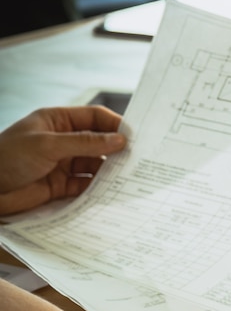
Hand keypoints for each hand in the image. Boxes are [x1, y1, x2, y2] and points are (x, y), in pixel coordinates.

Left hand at [0, 106, 126, 214]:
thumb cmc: (7, 157)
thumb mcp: (48, 145)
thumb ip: (85, 143)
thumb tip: (118, 140)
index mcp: (57, 121)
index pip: (94, 118)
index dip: (115, 125)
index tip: (135, 136)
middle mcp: (63, 141)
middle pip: (98, 143)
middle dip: (117, 150)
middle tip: (138, 159)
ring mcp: (63, 164)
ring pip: (95, 166)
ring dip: (110, 172)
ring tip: (128, 178)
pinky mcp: (62, 186)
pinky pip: (87, 186)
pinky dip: (99, 190)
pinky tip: (111, 192)